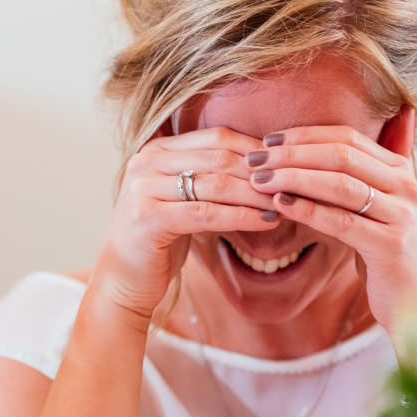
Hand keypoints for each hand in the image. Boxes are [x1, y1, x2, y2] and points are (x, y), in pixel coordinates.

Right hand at [96, 124, 278, 321]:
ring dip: (256, 194)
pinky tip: (266, 222)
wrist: (123, 280)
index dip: (255, 148)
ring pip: (215, 183)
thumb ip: (210, 176)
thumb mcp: (183, 200)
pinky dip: (240, 216)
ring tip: (284, 203)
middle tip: (293, 183)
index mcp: (156, 150)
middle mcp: (145, 162)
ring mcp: (143, 188)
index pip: (216, 137)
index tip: (286, 164)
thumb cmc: (159, 240)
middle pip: (218, 156)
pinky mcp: (147, 217)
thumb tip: (264, 164)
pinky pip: (205, 212)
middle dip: (260, 171)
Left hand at [244, 109, 416, 353]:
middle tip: (254, 157)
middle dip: (293, 154)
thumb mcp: (374, 210)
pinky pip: (342, 221)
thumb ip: (358, 179)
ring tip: (259, 180)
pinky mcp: (391, 245)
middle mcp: (406, 186)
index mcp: (401, 170)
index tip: (268, 139)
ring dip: (294, 177)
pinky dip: (309, 210)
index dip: (304, 135)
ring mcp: (402, 215)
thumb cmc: (385, 256)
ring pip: (340, 184)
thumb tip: (321, 151)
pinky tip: (280, 205)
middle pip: (342, 155)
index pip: (347, 137)